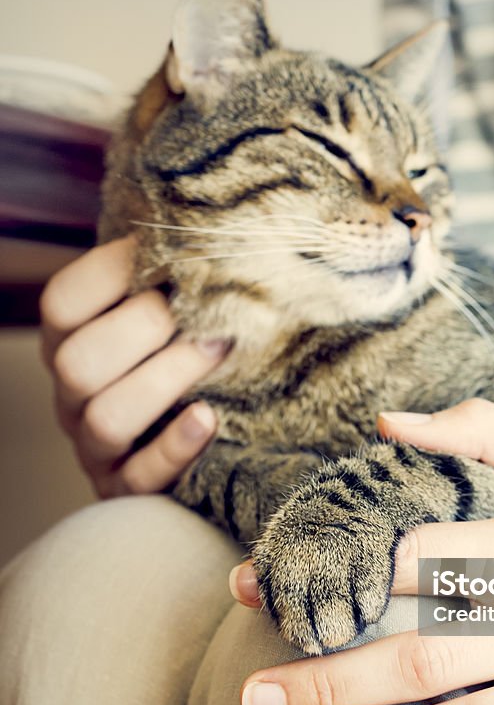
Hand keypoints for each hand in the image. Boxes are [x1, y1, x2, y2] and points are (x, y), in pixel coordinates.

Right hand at [40, 236, 227, 496]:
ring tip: (220, 353)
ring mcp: (96, 446)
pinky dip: (175, 446)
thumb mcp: (179, 308)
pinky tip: (209, 418)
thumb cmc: (197, 350)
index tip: (174, 256)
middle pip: (78, 362)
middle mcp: (73, 394)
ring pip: (106, 418)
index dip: (114, 274)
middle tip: (206, 313)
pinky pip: (139, 477)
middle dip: (146, 331)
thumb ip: (178, 272)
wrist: (219, 429)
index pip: (62, 304)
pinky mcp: (129, 490)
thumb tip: (206, 215)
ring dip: (167, 380)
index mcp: (74, 340)